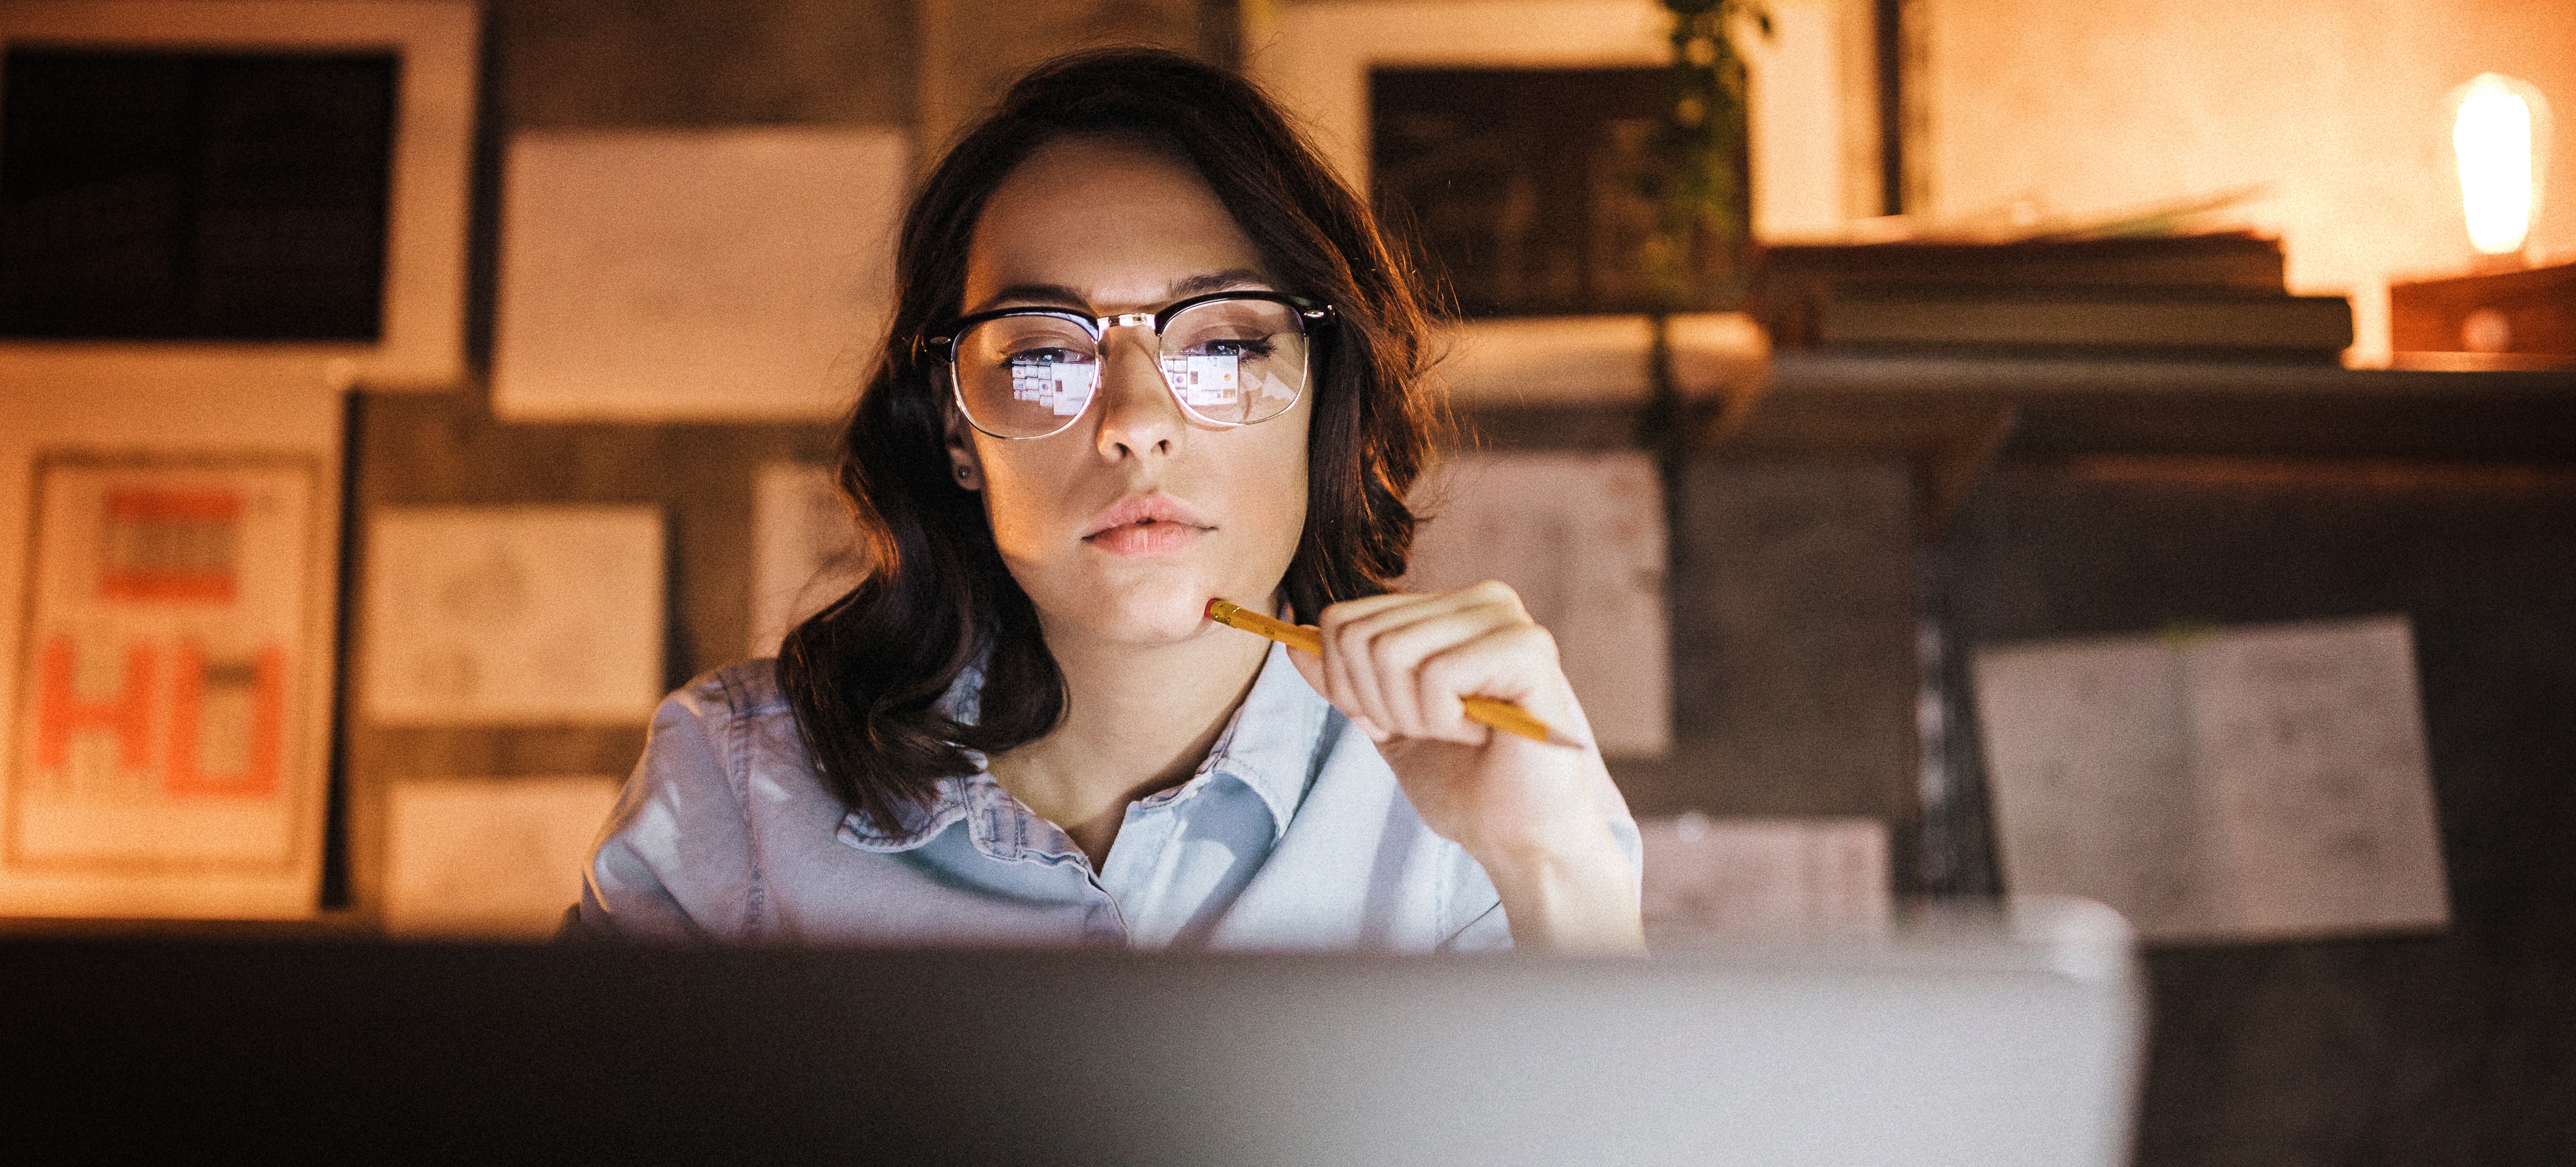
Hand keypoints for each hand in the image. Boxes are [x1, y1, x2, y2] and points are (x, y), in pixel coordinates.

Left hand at [1284, 582, 1642, 952]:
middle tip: (1433, 732)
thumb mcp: (1385, 724)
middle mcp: (1482, 599)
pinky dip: (1443, 720)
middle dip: (1378, 704)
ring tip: (1460, 732)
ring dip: (1413, 716)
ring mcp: (1508, 619)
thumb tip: (1294, 637)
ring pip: (1391, 650)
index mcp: (1450, 608)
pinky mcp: (1528, 650)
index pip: (1343, 620)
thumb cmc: (1463, 784)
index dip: (1346, 687)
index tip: (1395, 722)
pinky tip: (1484, 733)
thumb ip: (1343, 679)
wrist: (1519, 839)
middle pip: (1359, 634)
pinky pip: (1436, 674)